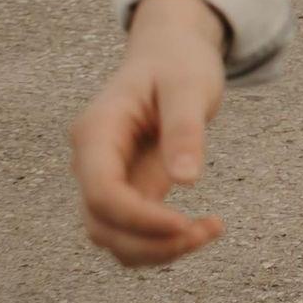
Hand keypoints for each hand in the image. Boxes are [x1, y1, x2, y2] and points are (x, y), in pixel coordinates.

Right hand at [71, 0, 229, 266]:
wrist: (168, 52)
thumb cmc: (177, 63)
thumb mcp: (189, 86)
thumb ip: (184, 128)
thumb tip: (186, 180)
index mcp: (97, 131)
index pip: (101, 192)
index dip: (139, 218)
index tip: (185, 224)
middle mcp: (91, 161)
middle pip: (101, 225)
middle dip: (151, 243)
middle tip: (207, 231)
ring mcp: (104, 179)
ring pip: (112, 237)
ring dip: (157, 250)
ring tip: (210, 230)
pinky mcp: (125, 189)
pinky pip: (132, 232)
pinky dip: (162, 241)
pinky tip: (201, 227)